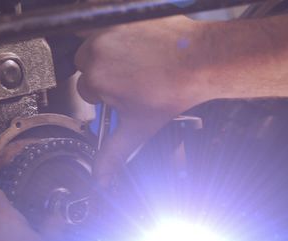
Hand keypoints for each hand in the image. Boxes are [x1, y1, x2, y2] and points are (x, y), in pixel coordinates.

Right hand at [75, 16, 214, 187]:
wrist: (200, 61)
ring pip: (97, 43)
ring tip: (138, 63)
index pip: (87, 90)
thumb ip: (115, 153)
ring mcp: (109, 28)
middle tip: (133, 80)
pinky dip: (118, 32)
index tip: (124, 95)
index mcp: (96, 78)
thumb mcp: (139, 128)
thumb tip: (101, 177)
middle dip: (105, 72)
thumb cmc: (174, 90)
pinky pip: (107, 21)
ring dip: (111, 52)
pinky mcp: (121, 13)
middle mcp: (97, 50)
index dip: (107, 96)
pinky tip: (140, 46)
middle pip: (88, 63)